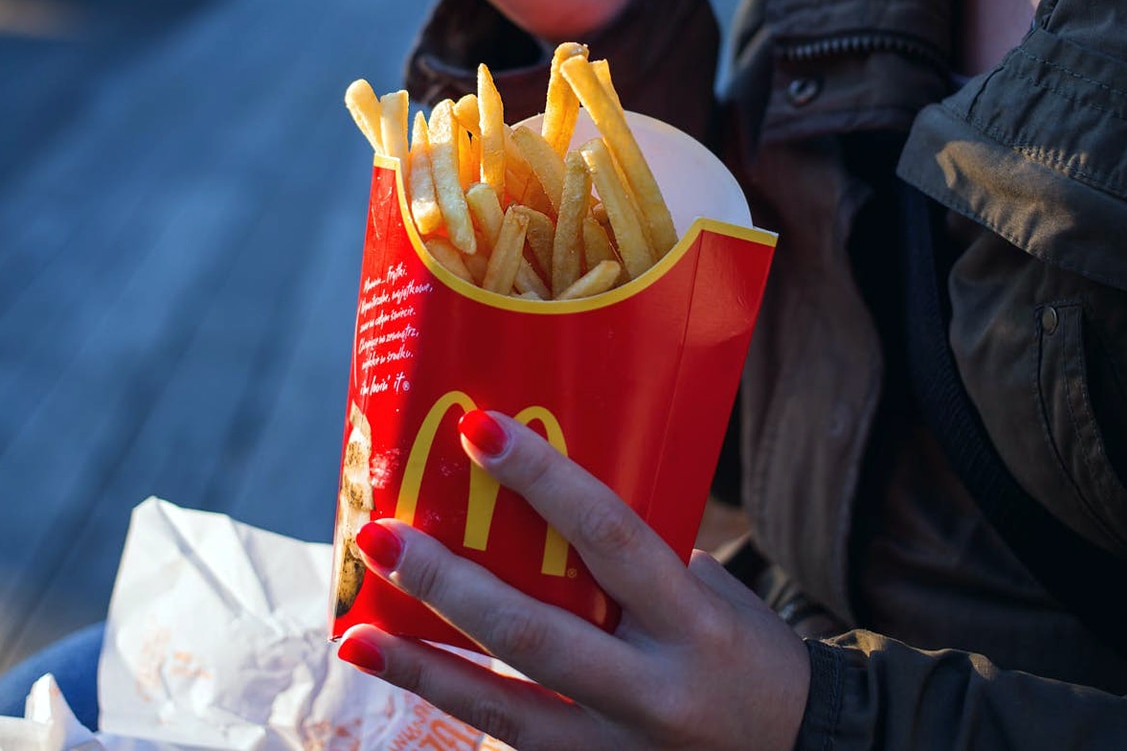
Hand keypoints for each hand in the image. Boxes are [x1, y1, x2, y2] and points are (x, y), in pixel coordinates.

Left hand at [338, 411, 810, 750]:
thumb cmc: (748, 650)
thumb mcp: (710, 591)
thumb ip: (636, 556)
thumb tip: (549, 501)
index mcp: (692, 621)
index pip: (610, 535)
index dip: (544, 481)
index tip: (480, 429)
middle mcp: (653, 690)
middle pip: (534, 633)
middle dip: (448, 584)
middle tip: (382, 537)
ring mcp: (619, 750)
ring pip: (504, 710)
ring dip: (421, 667)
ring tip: (354, 634)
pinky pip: (513, 746)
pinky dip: (456, 711)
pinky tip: (403, 681)